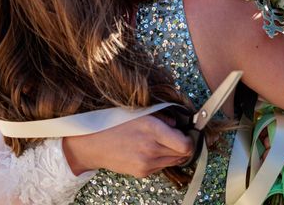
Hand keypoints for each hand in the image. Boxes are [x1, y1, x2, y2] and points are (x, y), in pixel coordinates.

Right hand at [62, 115, 192, 176]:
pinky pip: (161, 166)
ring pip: (174, 161)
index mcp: (152, 130)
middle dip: (182, 145)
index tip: (187, 132)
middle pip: (182, 154)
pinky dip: (161, 158)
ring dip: (173, 152)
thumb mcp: (138, 111)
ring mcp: (147, 163)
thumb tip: (176, 124)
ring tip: (161, 142)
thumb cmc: (114, 123)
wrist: (92, 144)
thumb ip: (161, 116)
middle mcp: (152, 149)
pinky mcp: (142, 172)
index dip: (190, 138)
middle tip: (176, 136)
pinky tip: (150, 149)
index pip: (185, 144)